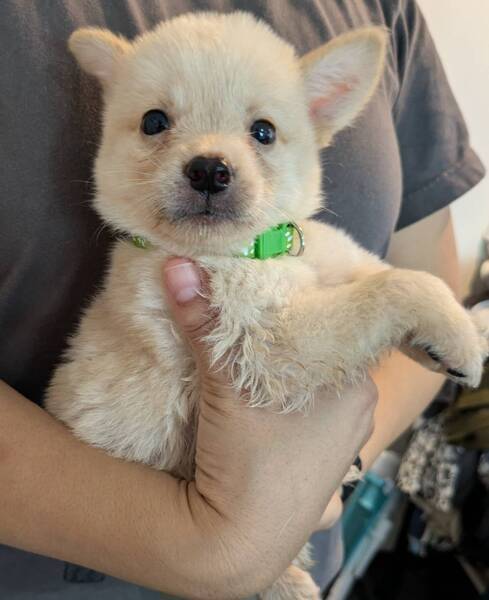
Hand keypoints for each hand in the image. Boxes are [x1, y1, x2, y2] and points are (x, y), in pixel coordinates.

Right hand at [163, 257, 376, 594]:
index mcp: (352, 380)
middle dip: (298, 335)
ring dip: (296, 371)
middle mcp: (362, 405)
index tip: (278, 294)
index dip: (310, 306)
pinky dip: (300, 402)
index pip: (341, 323)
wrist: (242, 541)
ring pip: (325, 383)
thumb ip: (202, 321)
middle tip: (263, 320)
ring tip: (263, 359)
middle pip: (331, 352)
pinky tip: (273, 406)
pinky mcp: (332, 462)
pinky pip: (322, 414)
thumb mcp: (222, 384)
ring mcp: (349, 439)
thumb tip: (178, 263)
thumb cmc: (246, 459)